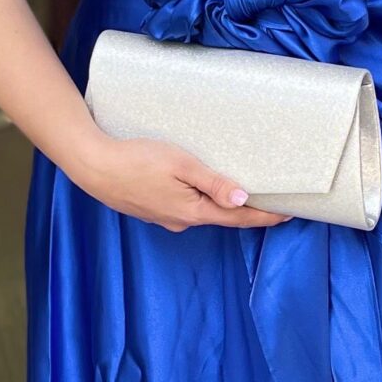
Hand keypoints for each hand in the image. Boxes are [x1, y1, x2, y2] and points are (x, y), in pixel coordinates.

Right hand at [70, 131, 293, 231]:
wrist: (93, 166)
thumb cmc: (137, 160)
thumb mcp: (181, 165)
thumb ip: (213, 183)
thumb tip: (243, 200)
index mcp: (193, 212)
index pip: (238, 218)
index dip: (265, 216)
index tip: (288, 214)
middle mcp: (181, 221)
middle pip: (222, 216)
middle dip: (246, 210)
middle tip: (270, 199)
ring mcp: (164, 218)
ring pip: (201, 211)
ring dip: (219, 204)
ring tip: (237, 190)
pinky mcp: (151, 210)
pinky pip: (183, 207)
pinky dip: (198, 199)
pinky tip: (197, 187)